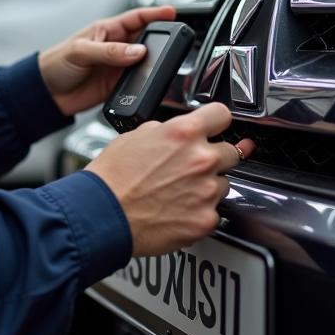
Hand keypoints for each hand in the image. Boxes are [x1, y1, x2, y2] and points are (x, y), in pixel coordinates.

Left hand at [38, 5, 175, 117]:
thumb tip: (137, 51)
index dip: (155, 14)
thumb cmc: (56, 63)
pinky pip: (137, 83)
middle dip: (161, 39)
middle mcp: (116, 47)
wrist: (46, 93)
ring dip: (153, 64)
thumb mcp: (80, 51)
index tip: (172, 12)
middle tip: (174, 41)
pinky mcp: (117, 85)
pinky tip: (148, 84)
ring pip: (145, 62)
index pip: (136, 18)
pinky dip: (145, 84)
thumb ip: (109, 51)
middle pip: (146, 39)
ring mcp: (118, 67)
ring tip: (162, 65)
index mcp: (107, 30)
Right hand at [86, 103, 255, 256]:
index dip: (217, 121)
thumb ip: (168, 130)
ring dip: (208, 186)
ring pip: (223, 184)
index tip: (217, 127)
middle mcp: (201, 159)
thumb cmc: (113, 177)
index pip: (222, 114)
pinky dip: (200, 212)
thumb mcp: (137, 135)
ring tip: (179, 192)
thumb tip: (178, 132)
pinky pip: (214, 212)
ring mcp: (206, 191)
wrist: (103, 215)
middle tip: (194, 166)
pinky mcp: (206, 220)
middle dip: (215, 156)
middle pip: (232, 151)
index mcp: (184, 133)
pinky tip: (179, 210)